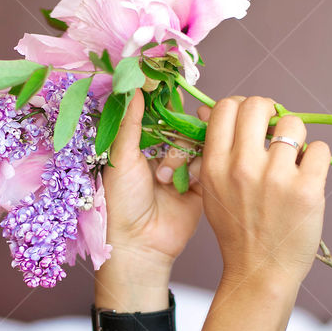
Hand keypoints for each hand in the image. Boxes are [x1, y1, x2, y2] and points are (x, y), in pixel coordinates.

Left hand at [101, 91, 205, 275]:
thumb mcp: (121, 157)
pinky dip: (199, 169)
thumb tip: (134, 87)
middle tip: (173, 144)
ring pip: (199, 143)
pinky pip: (210, 163)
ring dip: (184, 157)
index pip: (162, 116)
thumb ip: (131, 122)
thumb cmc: (121, 202)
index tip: (175, 95)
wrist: (140, 244)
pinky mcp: (203, 185)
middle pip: (185, 127)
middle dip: (180, 135)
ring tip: (167, 179)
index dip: (169, 105)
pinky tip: (186, 185)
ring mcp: (185, 170)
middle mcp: (165, 154)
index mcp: (143, 146)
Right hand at [198, 96, 329, 287]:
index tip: (252, 123)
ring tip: (292, 160)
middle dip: (270, 112)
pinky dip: (316, 158)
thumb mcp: (213, 190)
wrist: (260, 272)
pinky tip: (308, 175)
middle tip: (275, 132)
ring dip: (296, 137)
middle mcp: (242, 168)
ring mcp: (275, 178)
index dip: (241, 107)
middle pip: (257, 105)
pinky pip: (319, 148)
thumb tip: (217, 109)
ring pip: (293, 123)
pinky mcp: (307, 190)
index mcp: (215, 165)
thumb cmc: (237, 229)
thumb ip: (215, 151)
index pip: (226, 107)